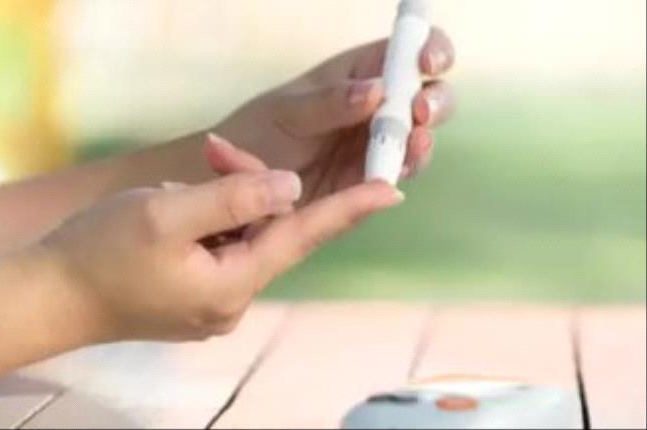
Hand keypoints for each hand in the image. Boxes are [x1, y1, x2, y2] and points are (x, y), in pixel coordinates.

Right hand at [42, 169, 400, 341]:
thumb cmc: (99, 254)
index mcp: (231, 285)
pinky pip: (220, 247)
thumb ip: (234, 197)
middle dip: (247, 184)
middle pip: (267, 229)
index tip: (392, 189)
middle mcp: (232, 299)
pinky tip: (175, 211)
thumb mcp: (166, 212)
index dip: (349, 209)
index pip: (303, 236)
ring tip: (174, 191)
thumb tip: (290, 187)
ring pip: (242, 235)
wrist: (49, 297)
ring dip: (222, 201)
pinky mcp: (197, 294)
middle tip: (211, 152)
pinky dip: (208, 221)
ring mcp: (214, 301)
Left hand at [214, 29, 454, 202]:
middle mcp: (375, 107)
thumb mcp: (286, 112)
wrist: (236, 183)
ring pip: (419, 136)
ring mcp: (376, 144)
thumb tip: (378, 89)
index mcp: (356, 74)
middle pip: (426, 94)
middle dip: (436, 100)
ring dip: (424, 138)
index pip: (405, 52)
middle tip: (421, 112)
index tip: (429, 63)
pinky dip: (406, 168)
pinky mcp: (370, 180)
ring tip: (414, 142)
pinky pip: (399, 171)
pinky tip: (401, 167)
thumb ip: (329, 103)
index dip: (428, 50)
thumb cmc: (258, 134)